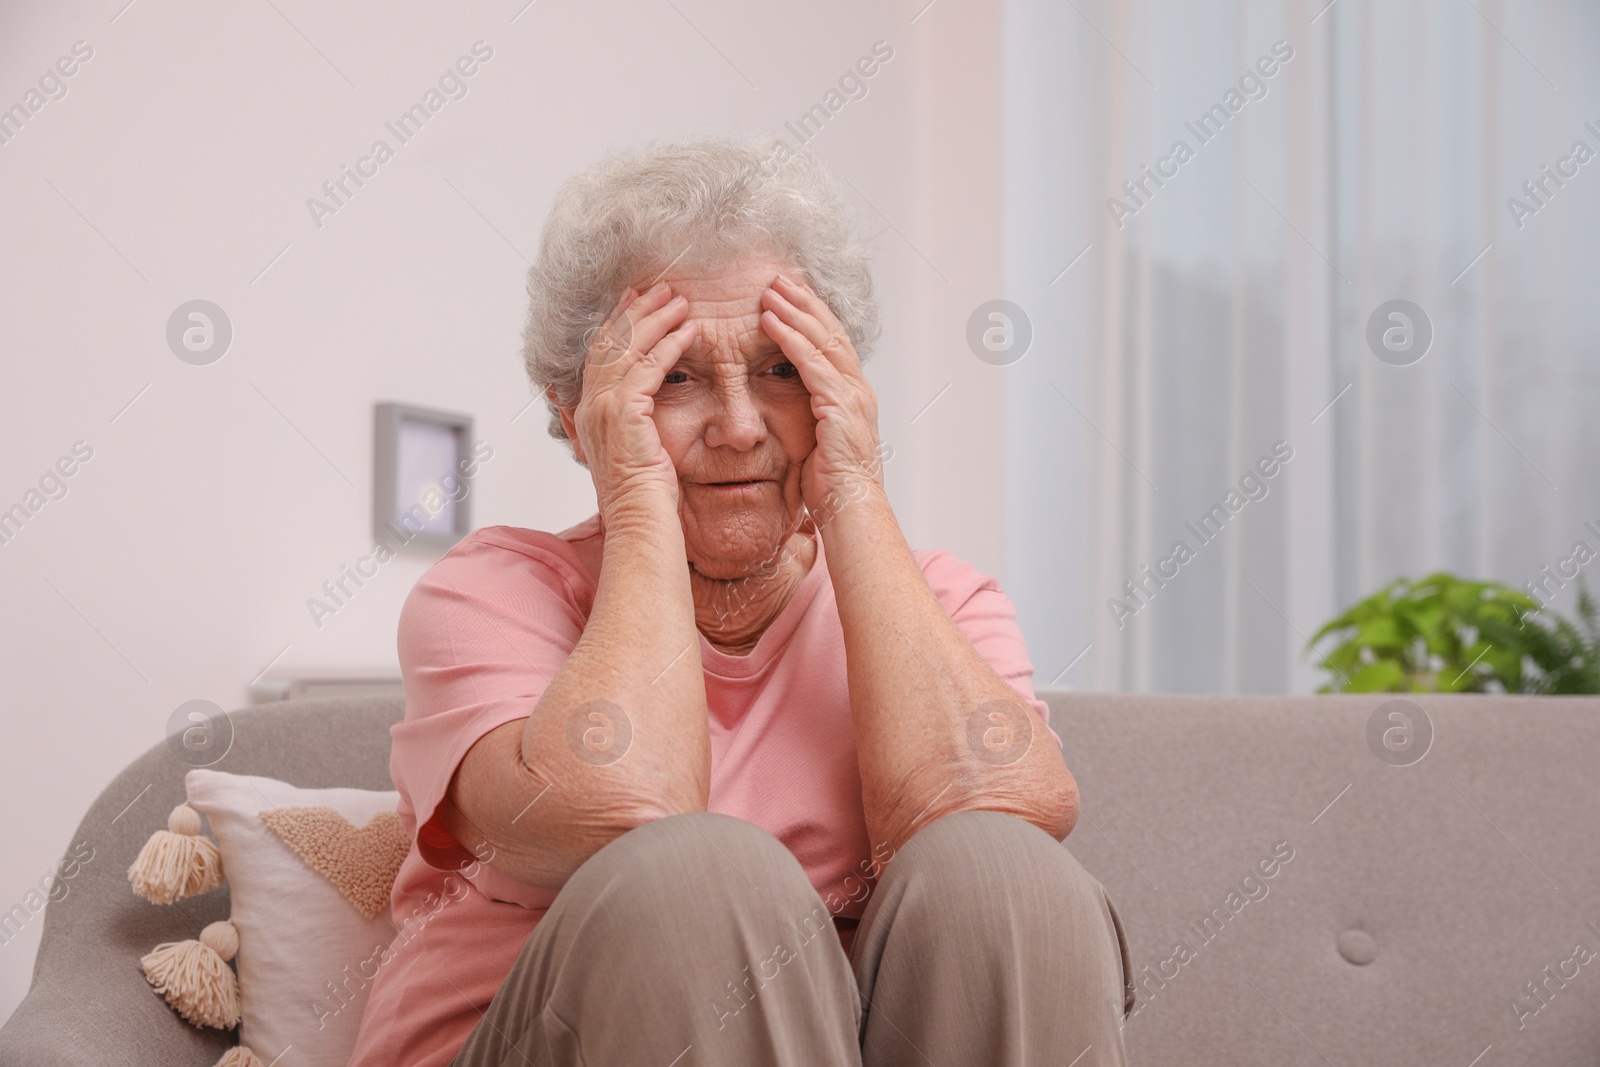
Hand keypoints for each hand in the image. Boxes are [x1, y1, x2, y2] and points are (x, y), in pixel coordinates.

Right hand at [570, 282, 698, 519]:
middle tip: (661, 287)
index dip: (618, 323)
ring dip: (656, 319)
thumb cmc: (647, 500)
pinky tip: (691, 332)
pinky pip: (650, 367)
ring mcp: (603, 408)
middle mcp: (589, 406)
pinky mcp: (624, 413)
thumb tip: (641, 411)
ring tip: (681, 300)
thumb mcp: (636, 454)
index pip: (600, 354)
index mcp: (588, 414)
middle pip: (610, 341)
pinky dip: (671, 345)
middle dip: (636, 310)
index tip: (636, 299)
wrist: (641, 526)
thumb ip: (633, 426)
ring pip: (629, 348)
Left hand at [759, 272, 883, 515]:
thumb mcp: (818, 447)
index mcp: (853, 397)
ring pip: (823, 340)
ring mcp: (852, 396)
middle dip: (805, 303)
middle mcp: (857, 390)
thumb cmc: (833, 490)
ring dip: (795, 312)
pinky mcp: (839, 406)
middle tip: (779, 279)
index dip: (812, 318)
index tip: (790, 298)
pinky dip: (791, 339)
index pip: (833, 345)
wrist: (853, 512)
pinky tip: (771, 322)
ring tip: (770, 291)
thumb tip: (786, 414)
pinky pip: (812, 363)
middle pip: (831, 332)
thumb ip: (808, 422)